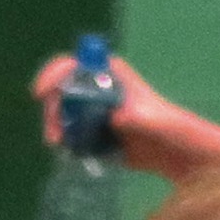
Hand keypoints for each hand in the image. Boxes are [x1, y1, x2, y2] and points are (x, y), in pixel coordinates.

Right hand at [34, 47, 219, 184]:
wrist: (178, 155)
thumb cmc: (173, 130)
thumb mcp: (155, 121)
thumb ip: (138, 117)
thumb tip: (118, 116)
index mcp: (112, 74)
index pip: (74, 64)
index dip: (54, 74)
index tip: (41, 94)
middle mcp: (100, 87)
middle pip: (63, 91)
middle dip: (53, 111)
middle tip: (54, 137)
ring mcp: (96, 109)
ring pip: (64, 113)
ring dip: (58, 128)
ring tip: (64, 147)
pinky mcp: (97, 131)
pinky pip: (74, 132)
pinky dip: (69, 142)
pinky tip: (75, 154)